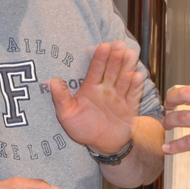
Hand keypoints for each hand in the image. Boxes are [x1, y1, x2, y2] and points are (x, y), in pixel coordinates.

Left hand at [50, 40, 143, 154]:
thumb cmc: (82, 128)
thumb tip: (52, 81)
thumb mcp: (67, 114)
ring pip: (124, 79)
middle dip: (115, 57)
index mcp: (90, 86)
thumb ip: (61, 98)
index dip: (99, 57)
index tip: (103, 46)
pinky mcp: (130, 106)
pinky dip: (136, 86)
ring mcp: (119, 96)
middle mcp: (106, 88)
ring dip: (127, 67)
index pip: (95, 69)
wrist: (101, 145)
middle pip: (111, 70)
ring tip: (131, 54)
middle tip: (119, 44)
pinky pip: (133, 95)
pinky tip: (137, 76)